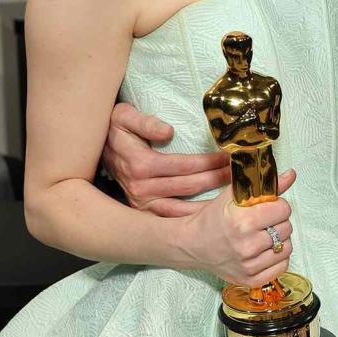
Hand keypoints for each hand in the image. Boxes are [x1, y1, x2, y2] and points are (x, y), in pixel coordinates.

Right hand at [103, 102, 229, 214]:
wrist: (95, 149)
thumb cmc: (115, 129)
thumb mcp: (124, 117)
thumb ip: (145, 122)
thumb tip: (168, 131)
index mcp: (141, 164)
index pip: (185, 165)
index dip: (210, 162)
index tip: (231, 158)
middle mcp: (142, 188)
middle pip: (189, 187)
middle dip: (217, 181)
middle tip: (242, 177)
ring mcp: (143, 204)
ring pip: (184, 209)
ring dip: (210, 205)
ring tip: (234, 199)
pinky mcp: (145, 212)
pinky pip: (174, 220)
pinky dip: (195, 220)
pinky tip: (214, 218)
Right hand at [165, 171, 297, 286]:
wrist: (193, 244)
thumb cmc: (213, 218)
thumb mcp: (234, 196)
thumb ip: (264, 186)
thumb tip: (291, 174)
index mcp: (242, 221)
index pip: (283, 210)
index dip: (277, 206)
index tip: (268, 207)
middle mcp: (246, 245)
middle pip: (287, 228)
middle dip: (278, 222)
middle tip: (263, 222)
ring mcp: (249, 265)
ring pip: (287, 247)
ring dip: (280, 240)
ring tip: (264, 236)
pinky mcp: (251, 280)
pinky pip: (282, 266)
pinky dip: (277, 258)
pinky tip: (264, 251)